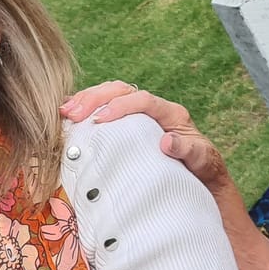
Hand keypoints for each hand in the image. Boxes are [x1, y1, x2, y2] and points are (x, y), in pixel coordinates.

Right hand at [59, 81, 235, 204]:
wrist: (203, 180)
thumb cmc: (203, 170)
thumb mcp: (202, 161)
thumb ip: (189, 150)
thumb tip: (166, 142)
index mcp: (171, 114)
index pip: (143, 99)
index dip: (121, 105)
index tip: (100, 119)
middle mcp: (153, 110)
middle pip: (121, 90)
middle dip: (95, 98)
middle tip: (73, 113)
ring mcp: (138, 116)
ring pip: (109, 95)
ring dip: (86, 100)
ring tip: (65, 112)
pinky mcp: (127, 126)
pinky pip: (104, 110)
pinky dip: (86, 111)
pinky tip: (67, 118)